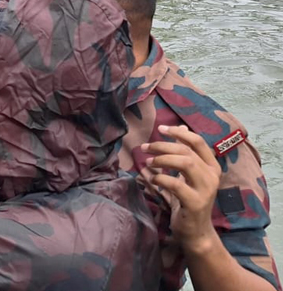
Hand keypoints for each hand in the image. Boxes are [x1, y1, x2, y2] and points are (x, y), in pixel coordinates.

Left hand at [142, 124, 221, 252]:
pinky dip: (161, 179)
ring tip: (148, 162)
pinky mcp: (195, 203)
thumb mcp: (188, 175)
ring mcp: (206, 190)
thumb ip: (186, 153)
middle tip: (145, 147)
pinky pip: (176, 185)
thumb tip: (180, 127)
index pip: (198, 141)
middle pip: (187, 151)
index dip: (179, 133)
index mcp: (212, 166)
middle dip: (163, 146)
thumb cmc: (189, 199)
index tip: (160, 129)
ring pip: (185, 163)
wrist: (196, 231)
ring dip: (162, 159)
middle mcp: (212, 176)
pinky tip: (152, 180)